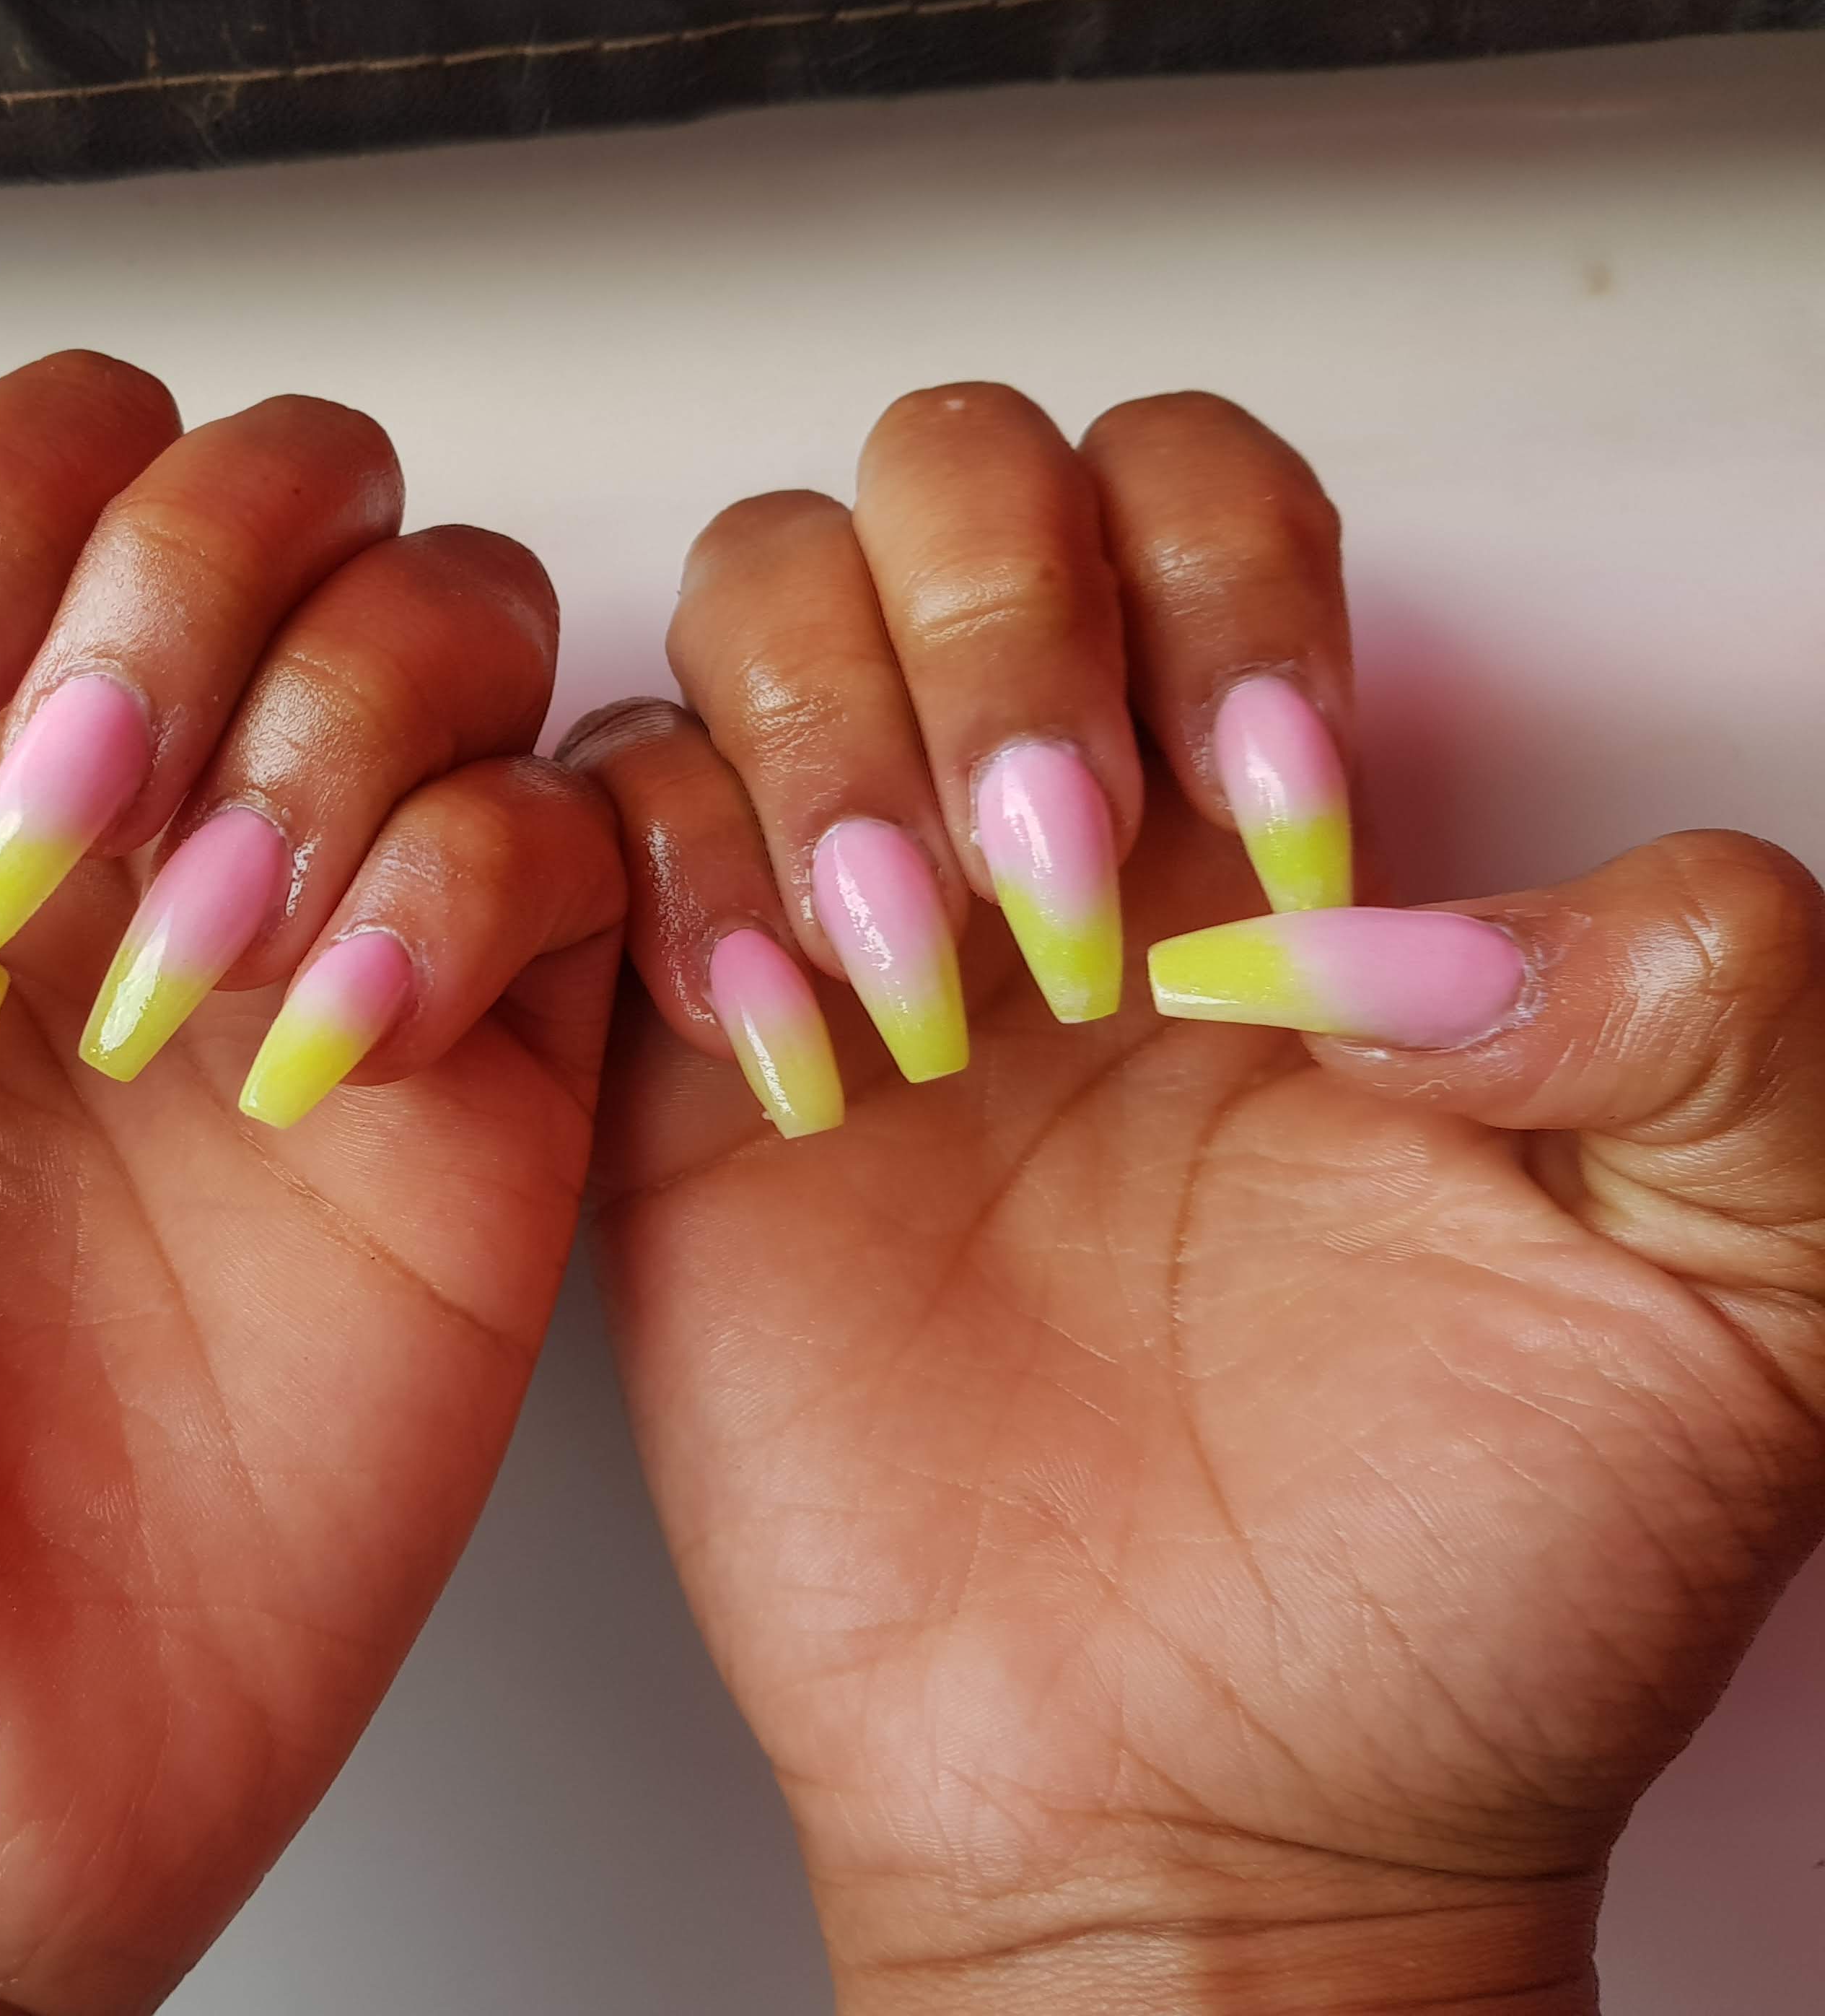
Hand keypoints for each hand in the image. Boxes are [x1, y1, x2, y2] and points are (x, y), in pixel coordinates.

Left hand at [0, 353, 622, 2015]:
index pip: (34, 465)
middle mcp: (125, 852)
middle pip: (287, 487)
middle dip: (189, 609)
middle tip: (56, 875)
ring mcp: (310, 973)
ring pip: (461, 630)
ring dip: (334, 747)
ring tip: (186, 993)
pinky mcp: (466, 1132)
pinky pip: (579, 865)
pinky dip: (481, 896)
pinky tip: (325, 1056)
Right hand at [568, 386, 1824, 2012]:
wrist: (1205, 1820)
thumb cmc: (1459, 1595)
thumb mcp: (1760, 1304)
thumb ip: (1729, 1013)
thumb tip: (1466, 902)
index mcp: (1288, 852)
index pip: (1202, 492)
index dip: (1218, 586)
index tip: (1279, 835)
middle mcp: (1060, 848)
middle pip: (947, 479)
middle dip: (987, 628)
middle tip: (1066, 900)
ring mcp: (857, 944)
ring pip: (754, 601)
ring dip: (823, 734)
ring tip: (923, 986)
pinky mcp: (683, 1079)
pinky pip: (591, 826)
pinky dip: (659, 875)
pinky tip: (793, 1049)